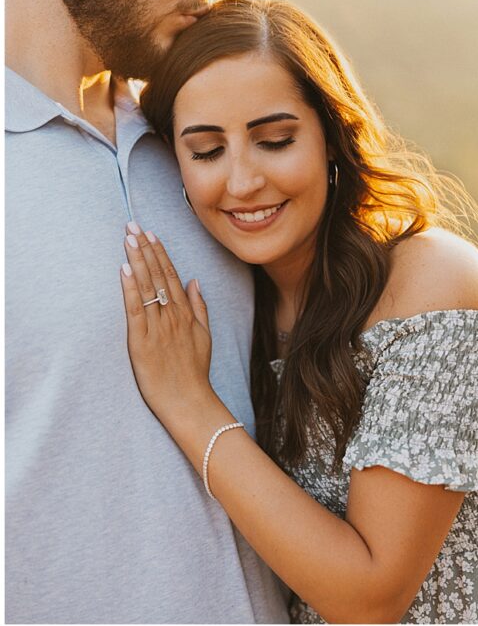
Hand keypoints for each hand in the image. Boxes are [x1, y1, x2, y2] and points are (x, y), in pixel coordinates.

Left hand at [119, 224, 213, 422]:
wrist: (188, 399)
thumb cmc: (194, 370)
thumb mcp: (205, 335)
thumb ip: (200, 306)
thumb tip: (194, 281)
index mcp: (186, 313)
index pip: (171, 275)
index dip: (160, 253)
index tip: (151, 234)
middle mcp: (172, 315)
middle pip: (157, 275)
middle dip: (145, 248)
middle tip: (134, 226)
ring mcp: (157, 327)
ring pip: (146, 287)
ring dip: (136, 260)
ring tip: (128, 238)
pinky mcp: (141, 341)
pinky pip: (135, 309)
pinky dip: (130, 288)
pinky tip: (124, 270)